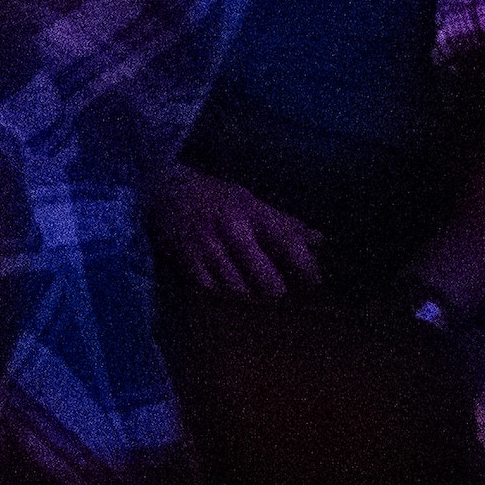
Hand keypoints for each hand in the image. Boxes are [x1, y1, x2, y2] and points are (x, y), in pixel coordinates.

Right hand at [150, 163, 328, 301]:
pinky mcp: (188, 263)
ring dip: (249, 295)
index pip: (288, 243)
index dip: (306, 267)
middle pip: (267, 280)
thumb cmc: (213, 196)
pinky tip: (226, 285)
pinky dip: (223, 293)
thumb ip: (283, 223)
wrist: (164, 190)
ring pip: (241, 291)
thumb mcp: (250, 201)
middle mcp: (232, 230)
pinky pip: (214, 292)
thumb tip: (319, 240)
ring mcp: (209, 249)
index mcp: (252, 211)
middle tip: (280, 290)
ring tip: (252, 289)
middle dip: (276, 290)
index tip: (314, 281)